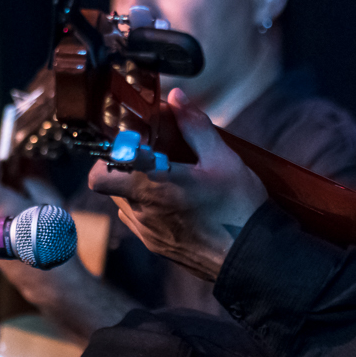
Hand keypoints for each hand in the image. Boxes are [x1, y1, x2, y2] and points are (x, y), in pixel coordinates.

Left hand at [89, 89, 267, 282]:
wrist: (253, 258)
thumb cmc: (239, 208)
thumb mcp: (223, 159)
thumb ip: (195, 126)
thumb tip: (176, 98)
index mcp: (154, 187)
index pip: (102, 174)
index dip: (107, 154)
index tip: (127, 143)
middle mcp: (143, 212)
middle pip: (110, 184)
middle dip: (123, 166)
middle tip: (148, 155)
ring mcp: (147, 233)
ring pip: (123, 202)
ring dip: (135, 187)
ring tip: (165, 177)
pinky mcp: (156, 246)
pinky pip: (138, 220)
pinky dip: (147, 206)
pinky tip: (174, 201)